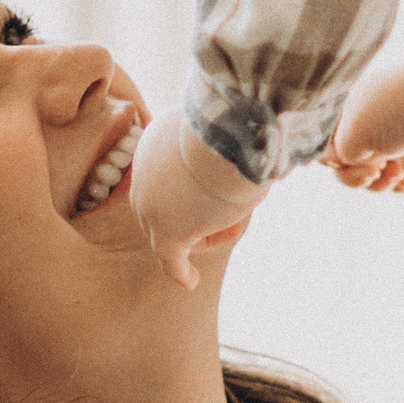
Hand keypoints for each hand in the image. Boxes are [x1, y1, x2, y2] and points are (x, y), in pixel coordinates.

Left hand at [128, 112, 264, 287]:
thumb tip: (260, 143)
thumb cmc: (240, 121)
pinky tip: (189, 281)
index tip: (217, 188)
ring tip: (235, 225)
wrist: (230, 130)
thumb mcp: (229, 122)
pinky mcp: (167, 231)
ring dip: (204, 231)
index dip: (193, 185)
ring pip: (171, 228)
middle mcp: (143, 172)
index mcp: (154, 140)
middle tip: (232, 208)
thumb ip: (229, 137)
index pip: (166, 172)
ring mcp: (150, 204)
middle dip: (197, 209)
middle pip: (164, 203)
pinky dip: (178, 269)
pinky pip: (169, 257)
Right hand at [327, 54, 403, 189]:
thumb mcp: (349, 135)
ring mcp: (394, 144)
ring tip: (396, 170)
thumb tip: (351, 165)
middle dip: (356, 176)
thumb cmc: (391, 112)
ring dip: (380, 182)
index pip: (327, 147)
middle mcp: (369, 129)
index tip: (341, 161)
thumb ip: (338, 156)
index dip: (331, 161)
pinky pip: (401, 183)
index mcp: (348, 116)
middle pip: (348, 167)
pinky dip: (401, 184)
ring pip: (373, 178)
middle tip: (374, 169)